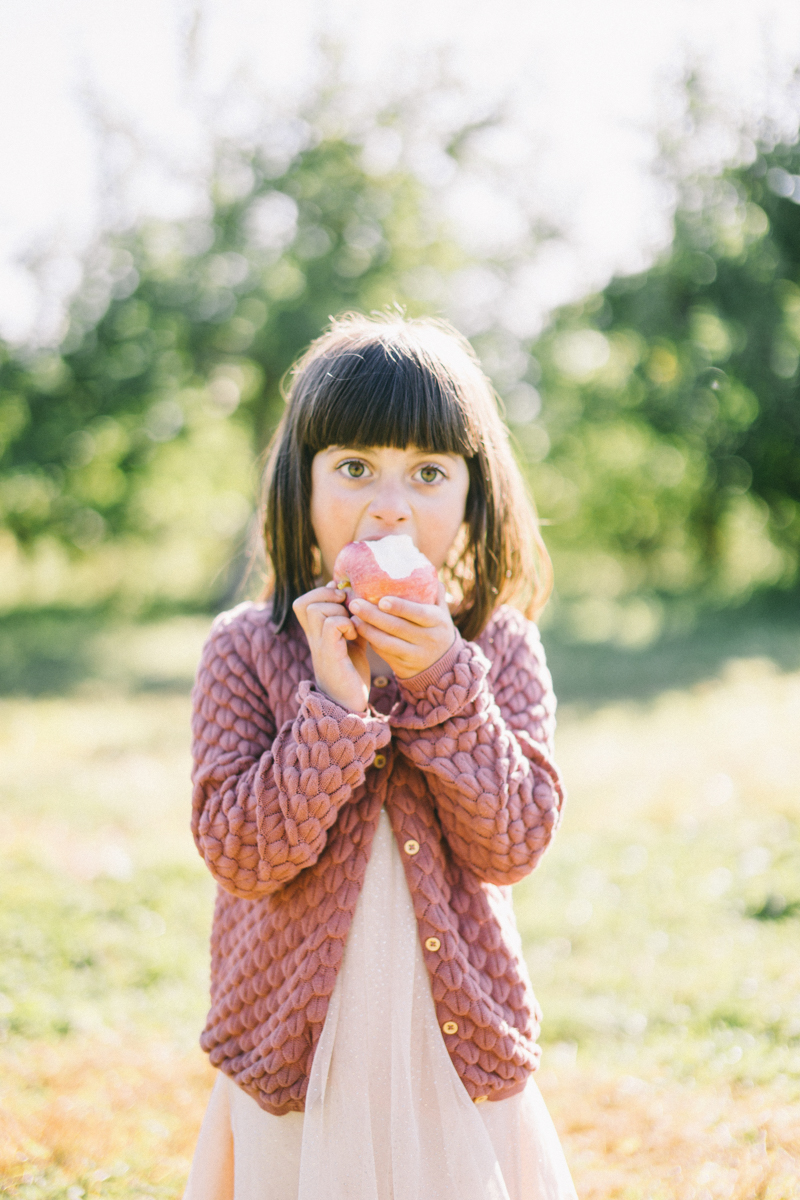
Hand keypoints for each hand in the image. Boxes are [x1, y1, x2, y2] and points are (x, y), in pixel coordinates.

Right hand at [292, 585, 370, 712]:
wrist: (349, 705)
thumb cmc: (351, 675)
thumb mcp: (353, 644)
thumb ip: (351, 623)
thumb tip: (357, 602)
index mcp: (315, 634)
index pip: (303, 602)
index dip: (322, 593)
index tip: (343, 600)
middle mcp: (312, 638)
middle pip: (303, 602)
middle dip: (328, 597)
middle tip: (346, 609)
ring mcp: (319, 646)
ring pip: (316, 609)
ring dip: (338, 611)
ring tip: (351, 626)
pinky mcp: (330, 654)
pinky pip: (331, 624)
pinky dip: (346, 624)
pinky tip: (353, 636)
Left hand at [348, 582, 455, 679]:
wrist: (443, 666)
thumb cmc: (436, 630)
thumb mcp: (442, 613)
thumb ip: (434, 593)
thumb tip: (423, 568)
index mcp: (438, 622)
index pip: (418, 613)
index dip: (400, 607)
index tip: (381, 600)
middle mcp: (428, 639)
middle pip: (397, 627)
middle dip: (373, 616)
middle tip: (354, 603)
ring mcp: (415, 655)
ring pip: (387, 643)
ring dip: (367, 630)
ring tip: (352, 618)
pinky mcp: (403, 666)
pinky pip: (384, 653)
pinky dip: (370, 641)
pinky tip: (359, 631)